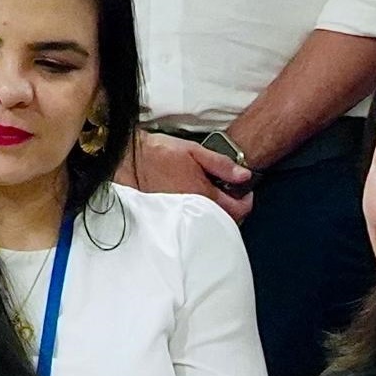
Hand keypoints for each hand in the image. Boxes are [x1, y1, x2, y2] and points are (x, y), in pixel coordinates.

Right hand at [123, 133, 252, 218]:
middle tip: (232, 195)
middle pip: (226, 222)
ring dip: (218, 214)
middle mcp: (194, 210)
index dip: (247, 201)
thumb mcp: (194, 151)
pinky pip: (192, 225)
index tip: (245, 192)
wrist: (129, 160)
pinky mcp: (169, 220)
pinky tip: (196, 204)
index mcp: (204, 194)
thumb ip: (222, 165)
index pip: (238, 210)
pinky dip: (201, 217)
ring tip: (215, 198)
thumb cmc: (160, 153)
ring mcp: (181, 218)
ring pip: (209, 224)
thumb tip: (244, 175)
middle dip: (234, 210)